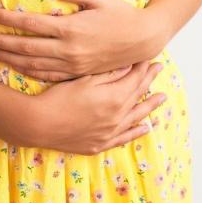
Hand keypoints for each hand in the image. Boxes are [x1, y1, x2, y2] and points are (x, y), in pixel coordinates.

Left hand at [0, 0, 167, 81]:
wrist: (144, 40)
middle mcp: (69, 49)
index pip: (32, 24)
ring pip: (33, 64)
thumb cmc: (122, 15)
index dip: (9, 19)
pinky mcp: (77, 73)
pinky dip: (28, 72)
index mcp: (72, 29)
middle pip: (26, 47)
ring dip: (8, 59)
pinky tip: (15, 67)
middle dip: (0, 42)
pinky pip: (47, 75)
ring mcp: (72, 64)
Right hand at [21, 60, 166, 154]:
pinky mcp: (100, 144)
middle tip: (159, 69)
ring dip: (149, 106)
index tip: (151, 58)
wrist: (40, 124)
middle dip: (149, 80)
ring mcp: (110, 133)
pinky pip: (124, 138)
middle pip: (138, 95)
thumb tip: (130, 65)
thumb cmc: (59, 97)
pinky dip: (136, 132)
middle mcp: (118, 117)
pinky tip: (145, 128)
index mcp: (115, 98)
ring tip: (162, 98)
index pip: (136, 79)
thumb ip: (110, 74)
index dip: (144, 67)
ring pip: (136, 117)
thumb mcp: (85, 79)